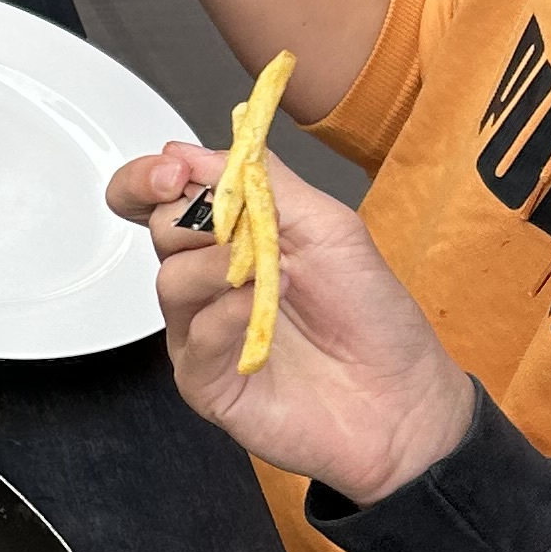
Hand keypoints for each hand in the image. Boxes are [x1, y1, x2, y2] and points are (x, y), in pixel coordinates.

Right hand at [111, 144, 472, 503]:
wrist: (401, 399)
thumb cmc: (371, 315)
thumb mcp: (327, 226)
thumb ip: (263, 182)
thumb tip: (190, 152)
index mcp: (231, 237)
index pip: (160, 197)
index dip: (149, 179)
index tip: (172, 172)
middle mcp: (209, 283)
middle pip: (158, 231)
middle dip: (191, 217)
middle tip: (237, 229)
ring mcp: (203, 333)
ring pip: (169, 280)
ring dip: (216, 266)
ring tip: (270, 275)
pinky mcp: (205, 383)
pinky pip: (193, 337)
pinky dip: (226, 317)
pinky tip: (261, 313)